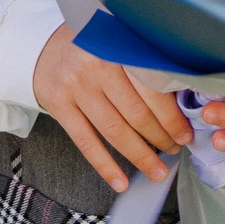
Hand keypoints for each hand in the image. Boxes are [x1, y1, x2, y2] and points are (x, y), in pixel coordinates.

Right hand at [32, 34, 193, 193]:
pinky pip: (86, 142)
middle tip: (175, 149)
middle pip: (137, 112)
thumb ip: (143, 62)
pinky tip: (120, 182)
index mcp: (117, 46)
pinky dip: (105, 166)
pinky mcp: (59, 105)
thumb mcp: (117, 40)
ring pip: (116, 131)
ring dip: (141, 156)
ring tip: (157, 171)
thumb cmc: (88, 46)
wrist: (39, 47)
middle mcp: (96, 65)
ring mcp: (76, 86)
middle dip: (161, 137)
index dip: (172, 116)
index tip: (185, 133)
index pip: (152, 88)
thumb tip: (181, 100)